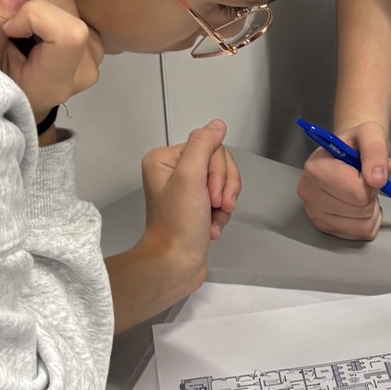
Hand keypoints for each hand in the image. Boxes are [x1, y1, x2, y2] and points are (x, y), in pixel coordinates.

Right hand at [0, 0, 102, 125]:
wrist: (23, 97)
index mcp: (57, 81)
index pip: (68, 32)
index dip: (33, 15)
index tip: (9, 29)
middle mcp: (86, 65)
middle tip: (6, 14)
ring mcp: (95, 49)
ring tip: (19, 22)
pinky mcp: (96, 34)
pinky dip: (46, 0)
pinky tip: (34, 22)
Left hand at [142, 117, 241, 273]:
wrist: (176, 264)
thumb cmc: (177, 226)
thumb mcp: (189, 177)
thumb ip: (203, 145)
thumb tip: (217, 125)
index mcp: (165, 159)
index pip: (209, 147)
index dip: (217, 171)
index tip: (209, 193)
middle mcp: (174, 172)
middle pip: (218, 164)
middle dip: (223, 188)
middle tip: (213, 206)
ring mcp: (187, 190)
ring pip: (224, 182)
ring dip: (225, 203)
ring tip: (214, 219)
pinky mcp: (198, 206)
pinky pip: (223, 199)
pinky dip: (222, 215)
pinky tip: (212, 227)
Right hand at [297, 118, 389, 241]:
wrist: (347, 151)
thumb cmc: (357, 143)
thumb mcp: (371, 134)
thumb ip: (376, 152)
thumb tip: (377, 179)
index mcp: (316, 168)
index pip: (356, 191)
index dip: (370, 181)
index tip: (366, 169)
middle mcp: (309, 192)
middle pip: (359, 209)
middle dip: (370, 195)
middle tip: (364, 179)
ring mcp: (315, 213)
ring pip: (362, 225)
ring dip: (371, 210)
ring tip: (362, 191)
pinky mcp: (324, 227)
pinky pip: (360, 234)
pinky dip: (368, 222)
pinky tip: (360, 205)